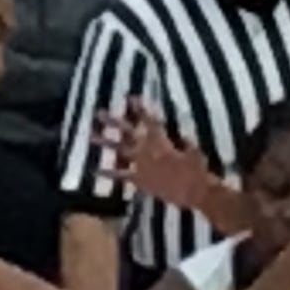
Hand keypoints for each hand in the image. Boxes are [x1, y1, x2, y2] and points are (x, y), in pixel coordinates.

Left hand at [95, 101, 213, 214]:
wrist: (195, 192)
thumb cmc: (198, 169)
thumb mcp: (193, 147)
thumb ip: (181, 138)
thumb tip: (178, 130)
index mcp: (161, 139)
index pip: (149, 120)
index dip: (140, 108)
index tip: (130, 97)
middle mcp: (147, 149)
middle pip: (127, 132)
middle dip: (113, 121)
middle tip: (99, 112)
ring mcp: (141, 165)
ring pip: (119, 150)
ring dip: (105, 142)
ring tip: (91, 135)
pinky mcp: (139, 180)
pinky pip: (120, 175)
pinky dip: (108, 172)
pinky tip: (95, 169)